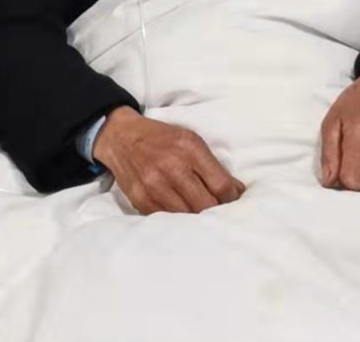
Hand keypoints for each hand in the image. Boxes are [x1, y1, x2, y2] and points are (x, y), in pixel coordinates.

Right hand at [93, 106, 245, 214]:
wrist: (122, 138)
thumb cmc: (162, 139)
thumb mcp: (190, 140)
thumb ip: (212, 166)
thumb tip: (237, 192)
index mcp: (189, 147)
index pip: (221, 185)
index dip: (232, 198)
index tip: (234, 201)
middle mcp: (172, 166)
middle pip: (206, 205)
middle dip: (217, 211)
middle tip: (220, 212)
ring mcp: (155, 185)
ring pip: (188, 217)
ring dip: (198, 219)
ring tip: (203, 216)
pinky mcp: (141, 201)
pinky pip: (168, 220)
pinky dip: (179, 221)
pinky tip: (183, 215)